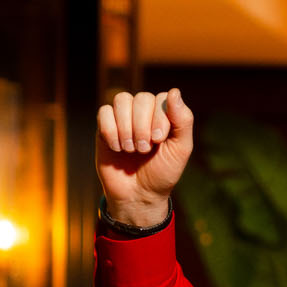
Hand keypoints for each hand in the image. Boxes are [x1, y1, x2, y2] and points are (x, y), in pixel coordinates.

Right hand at [95, 88, 192, 226]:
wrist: (138, 196)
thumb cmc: (162, 172)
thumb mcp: (180, 149)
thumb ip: (183, 120)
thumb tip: (174, 90)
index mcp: (164, 114)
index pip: (160, 98)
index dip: (158, 118)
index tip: (159, 141)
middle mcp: (143, 112)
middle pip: (141, 98)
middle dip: (142, 126)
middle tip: (144, 150)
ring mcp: (123, 118)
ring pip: (121, 100)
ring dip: (126, 128)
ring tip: (130, 149)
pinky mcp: (105, 128)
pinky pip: (104, 112)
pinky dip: (110, 131)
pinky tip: (117, 148)